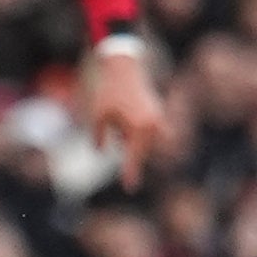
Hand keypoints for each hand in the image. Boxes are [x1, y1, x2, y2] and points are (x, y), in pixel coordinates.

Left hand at [89, 45, 164, 187]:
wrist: (125, 68)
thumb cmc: (109, 92)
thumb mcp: (98, 116)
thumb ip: (98, 136)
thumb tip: (100, 152)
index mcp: (138, 128)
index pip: (134, 158)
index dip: (131, 173)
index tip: (129, 188)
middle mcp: (152, 126)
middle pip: (142, 152)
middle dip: (131, 155)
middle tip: (116, 137)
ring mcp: (158, 120)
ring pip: (148, 143)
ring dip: (136, 143)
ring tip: (119, 120)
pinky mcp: (158, 114)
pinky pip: (153, 134)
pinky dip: (141, 136)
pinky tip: (127, 125)